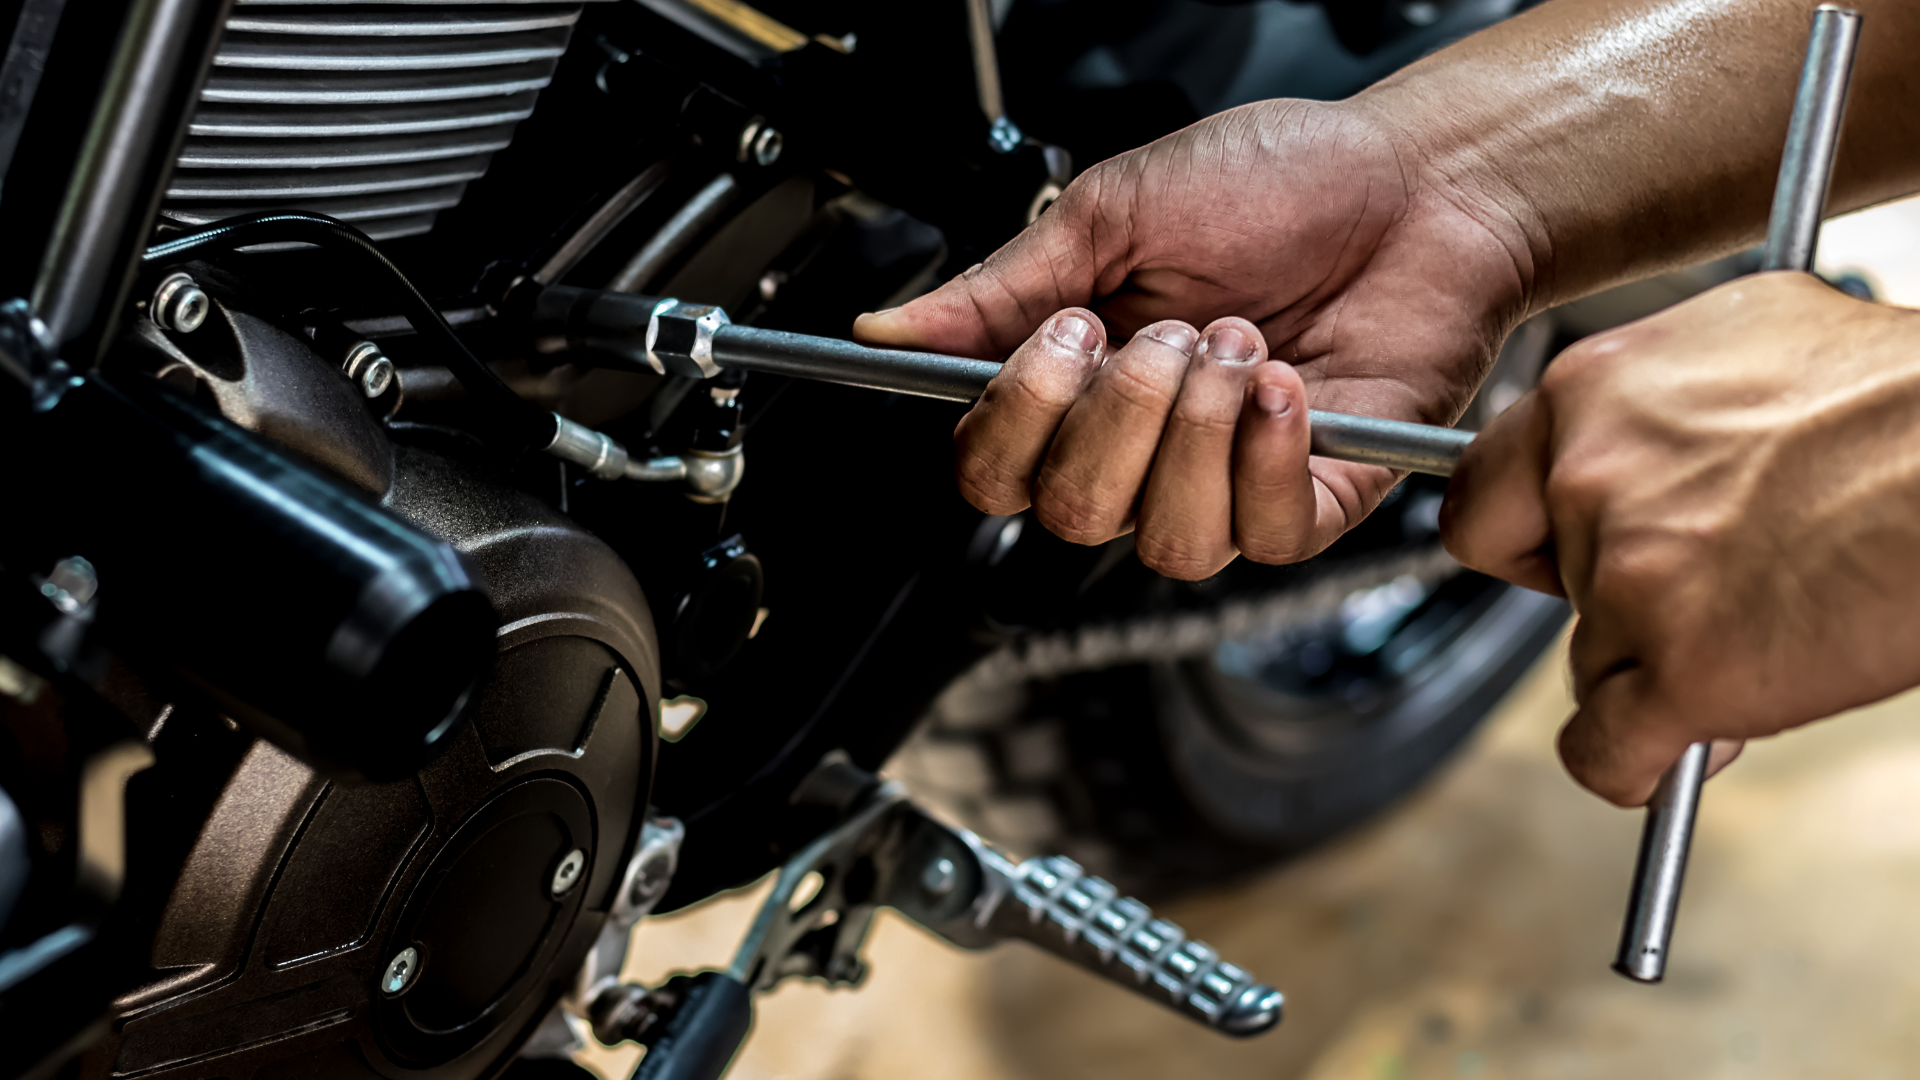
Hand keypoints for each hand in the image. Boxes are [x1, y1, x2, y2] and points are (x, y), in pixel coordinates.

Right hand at [855, 98, 1533, 577]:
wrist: (1418, 180)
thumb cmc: (1280, 182)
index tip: (1063, 334)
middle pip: (1068, 514)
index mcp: (1079, 384)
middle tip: (1170, 329)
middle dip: (1118, 414)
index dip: (1014, 421)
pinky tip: (1284, 385)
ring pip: (1164, 540)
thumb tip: (886, 328)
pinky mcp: (1315, 496)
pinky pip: (1265, 536)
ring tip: (1240, 345)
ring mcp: (1227, 480)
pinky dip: (1266, 458)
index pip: (993, 470)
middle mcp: (1144, 448)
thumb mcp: (1113, 213)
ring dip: (1195, 434)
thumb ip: (997, 288)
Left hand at [1444, 273, 1919, 804]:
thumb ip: (1654, 398)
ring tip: (1758, 636)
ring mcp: (1627, 582)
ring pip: (1589, 667)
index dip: (1526, 539)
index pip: (1481, 495)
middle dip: (1604, 602)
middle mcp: (1588, 482)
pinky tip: (1685, 745)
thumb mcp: (1749, 334)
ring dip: (1654, 672)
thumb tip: (1633, 435)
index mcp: (1589, 394)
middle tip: (1688, 595)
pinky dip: (1639, 764)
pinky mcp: (1684, 673)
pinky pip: (1605, 754)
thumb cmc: (1899, 395)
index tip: (1556, 559)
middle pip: (1542, 588)